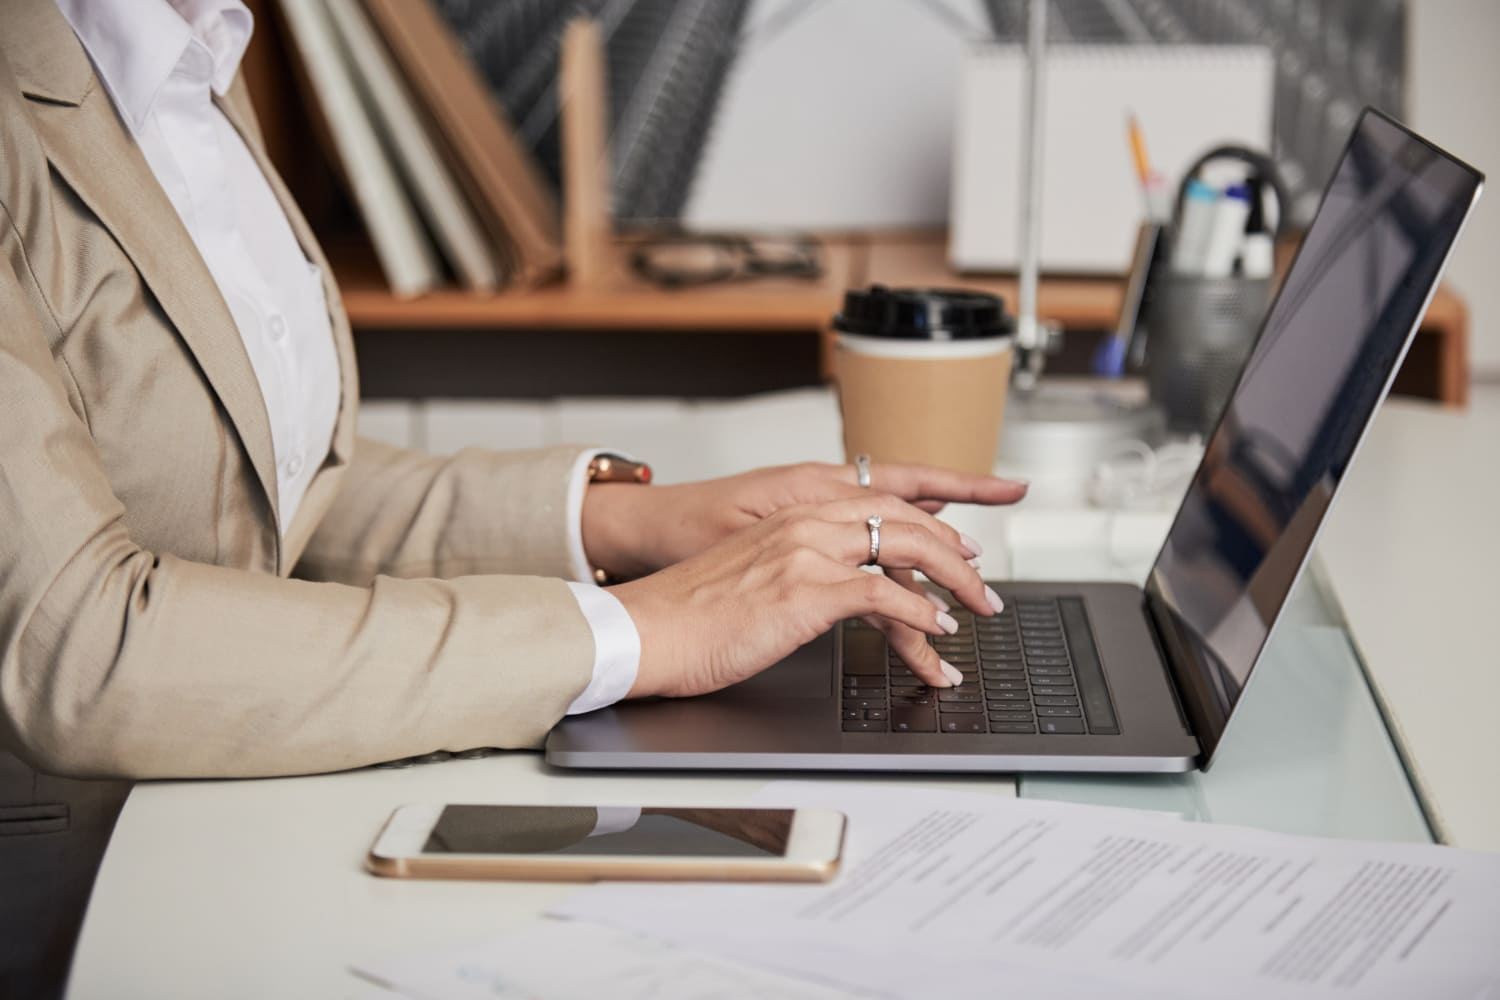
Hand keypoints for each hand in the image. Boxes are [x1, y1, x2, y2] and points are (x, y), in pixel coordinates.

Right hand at [609, 494, 1004, 698]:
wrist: (647, 631)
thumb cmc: (689, 617)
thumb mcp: (754, 580)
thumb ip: (797, 575)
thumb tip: (833, 598)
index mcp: (793, 517)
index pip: (879, 502)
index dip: (928, 524)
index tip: (959, 546)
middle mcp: (804, 524)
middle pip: (905, 519)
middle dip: (955, 552)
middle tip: (982, 584)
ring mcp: (807, 553)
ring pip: (905, 549)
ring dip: (953, 582)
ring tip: (976, 610)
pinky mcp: (806, 591)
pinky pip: (884, 593)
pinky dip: (921, 614)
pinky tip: (938, 633)